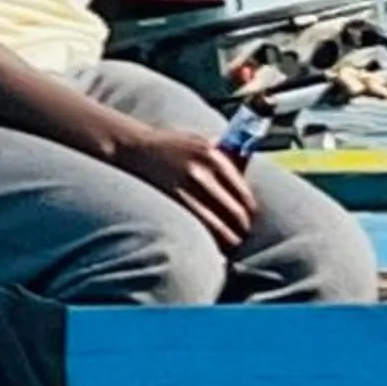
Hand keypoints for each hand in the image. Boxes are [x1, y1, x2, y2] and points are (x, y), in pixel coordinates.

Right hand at [114, 126, 257, 246]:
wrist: (133, 148)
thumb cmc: (174, 147)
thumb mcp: (203, 143)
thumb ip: (230, 159)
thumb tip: (252, 181)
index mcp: (214, 156)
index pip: (245, 196)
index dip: (249, 212)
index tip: (247, 218)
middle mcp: (201, 172)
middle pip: (236, 214)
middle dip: (241, 228)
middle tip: (240, 234)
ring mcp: (184, 189)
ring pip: (219, 228)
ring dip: (228, 239)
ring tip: (228, 241)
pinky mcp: (170, 202)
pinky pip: (198, 228)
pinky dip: (208, 238)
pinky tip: (209, 239)